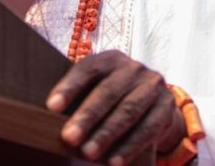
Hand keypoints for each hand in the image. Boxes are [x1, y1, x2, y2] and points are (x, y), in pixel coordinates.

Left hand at [46, 50, 185, 164]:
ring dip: (107, 134)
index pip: (88, 69)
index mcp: (111, 59)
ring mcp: (152, 85)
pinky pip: (148, 128)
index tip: (51, 107)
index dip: (70, 86)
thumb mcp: (97, 89)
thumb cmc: (112, 98)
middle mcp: (133, 68)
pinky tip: (114, 162)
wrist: (153, 102)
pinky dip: (130, 146)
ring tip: (88, 153)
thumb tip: (47, 116)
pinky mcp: (166, 106)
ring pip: (128, 110)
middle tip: (68, 137)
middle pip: (108, 91)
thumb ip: (78, 97)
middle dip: (88, 116)